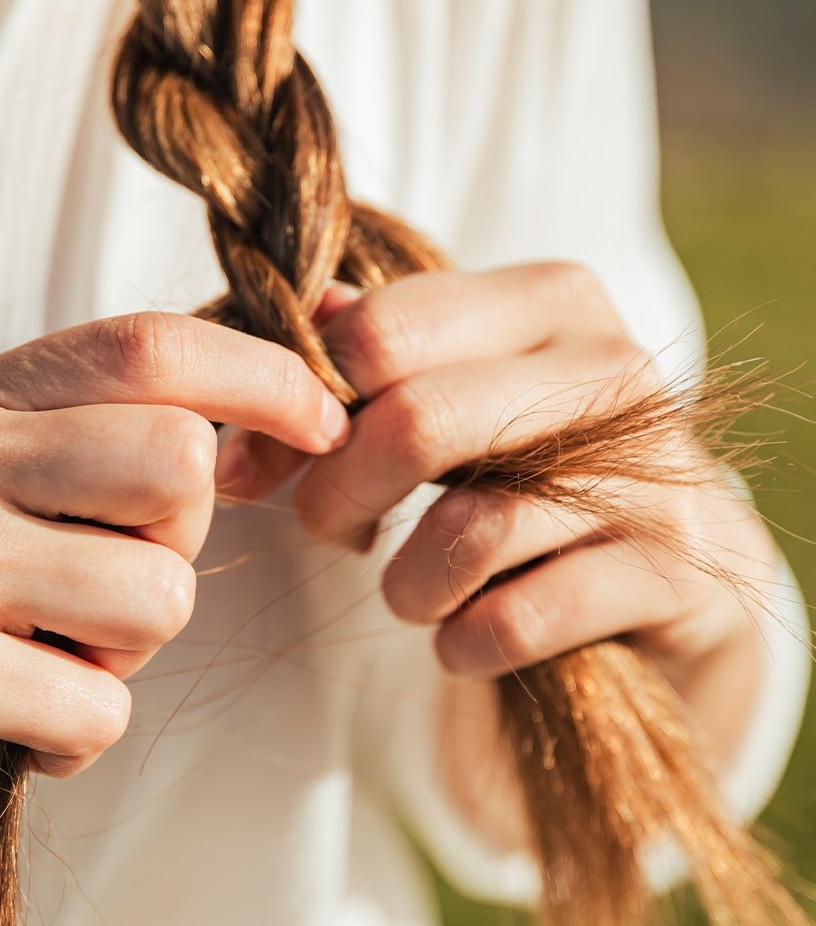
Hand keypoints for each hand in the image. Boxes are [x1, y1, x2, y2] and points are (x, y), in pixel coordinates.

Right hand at [0, 313, 347, 852]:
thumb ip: (67, 434)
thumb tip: (233, 433)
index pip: (147, 347)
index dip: (260, 375)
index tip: (320, 420)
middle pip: (173, 463)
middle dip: (180, 534)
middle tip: (113, 570)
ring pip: (153, 595)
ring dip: (127, 647)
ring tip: (48, 650)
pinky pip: (96, 706)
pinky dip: (80, 729)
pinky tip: (20, 719)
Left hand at [217, 263, 775, 759]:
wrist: (657, 574)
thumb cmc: (522, 469)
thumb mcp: (444, 396)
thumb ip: (361, 363)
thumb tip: (278, 356)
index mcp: (545, 300)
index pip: (382, 330)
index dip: (299, 406)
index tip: (268, 462)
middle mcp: (611, 367)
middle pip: (418, 422)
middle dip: (338, 495)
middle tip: (331, 528)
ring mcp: (655, 470)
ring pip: (470, 531)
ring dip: (405, 584)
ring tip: (407, 590)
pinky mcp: (673, 572)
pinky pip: (517, 620)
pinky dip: (462, 642)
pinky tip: (462, 636)